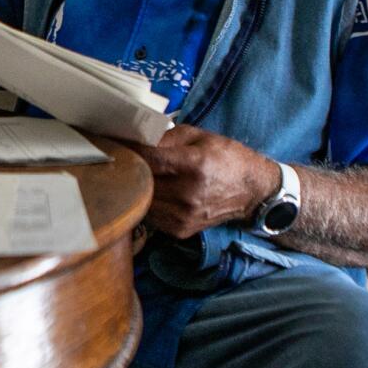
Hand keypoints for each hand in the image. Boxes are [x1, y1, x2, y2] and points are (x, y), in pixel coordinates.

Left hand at [133, 124, 281, 239]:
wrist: (252, 191)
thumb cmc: (227, 158)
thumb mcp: (200, 136)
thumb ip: (167, 136)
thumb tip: (137, 138)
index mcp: (194, 165)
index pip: (148, 157)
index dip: (128, 148)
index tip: (115, 141)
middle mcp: (187, 194)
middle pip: (141, 180)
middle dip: (129, 166)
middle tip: (119, 155)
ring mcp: (183, 216)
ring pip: (141, 200)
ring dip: (135, 186)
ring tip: (133, 173)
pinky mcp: (180, 230)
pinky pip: (150, 215)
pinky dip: (146, 202)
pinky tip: (151, 191)